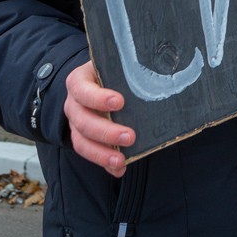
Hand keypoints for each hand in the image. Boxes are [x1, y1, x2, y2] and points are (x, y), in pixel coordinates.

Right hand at [63, 61, 135, 176]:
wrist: (99, 82)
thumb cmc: (112, 73)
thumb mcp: (115, 66)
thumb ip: (129, 70)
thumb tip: (163, 71)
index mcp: (79, 81)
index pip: (82, 90)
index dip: (98, 98)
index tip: (120, 102)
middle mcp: (73, 104)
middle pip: (83, 121)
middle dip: (106, 132)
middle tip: (130, 136)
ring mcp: (76, 124)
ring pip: (82, 142)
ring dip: (102, 154)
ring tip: (121, 161)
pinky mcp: (83, 139)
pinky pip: (91, 154)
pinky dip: (104, 164)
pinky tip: (120, 170)